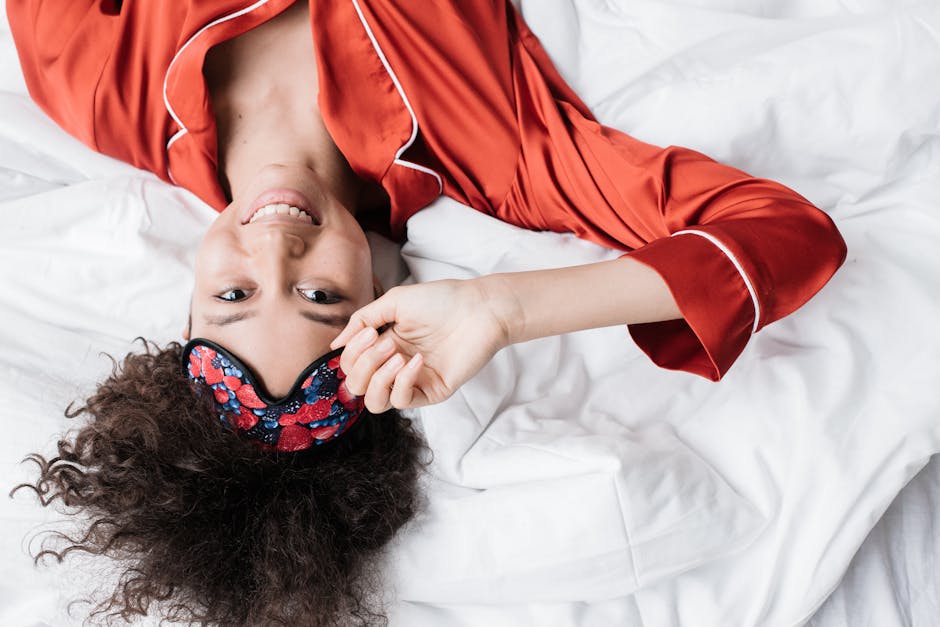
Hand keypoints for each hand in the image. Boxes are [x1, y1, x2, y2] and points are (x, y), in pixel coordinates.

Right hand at [330, 278, 514, 412]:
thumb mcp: (394, 302)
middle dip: (363, 364)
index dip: (352, 353)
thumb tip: (335, 344)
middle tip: (385, 342)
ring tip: (396, 356)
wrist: (479, 308)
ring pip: (374, 403)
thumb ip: (362, 320)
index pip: (350, 364)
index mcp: (384, 345)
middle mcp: (394, 366)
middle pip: (357, 386)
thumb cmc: (442, 300)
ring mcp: (413, 381)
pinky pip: (403, 401)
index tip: (370, 332)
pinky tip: (415, 361)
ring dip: (377, 379)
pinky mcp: (432, 391)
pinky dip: (403, 381)